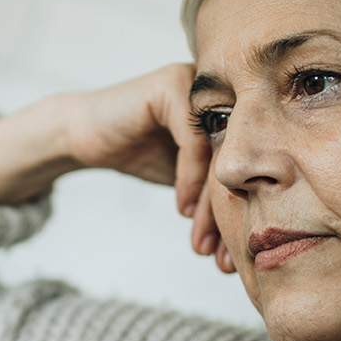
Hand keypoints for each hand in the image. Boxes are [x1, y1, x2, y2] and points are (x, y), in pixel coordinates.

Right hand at [58, 66, 235, 274]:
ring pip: (217, 154)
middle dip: (225, 215)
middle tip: (219, 255)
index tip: (229, 254)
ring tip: (200, 240)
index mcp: (231, 109)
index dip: (237, 212)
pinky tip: (181, 207)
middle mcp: (219, 93)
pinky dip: (190, 180)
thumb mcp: (187, 176)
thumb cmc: (136, 151)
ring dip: (208, 205)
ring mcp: (197, 86)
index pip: (244, 166)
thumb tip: (257, 227)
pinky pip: (194, 142)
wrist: (84, 135)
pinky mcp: (173, 87)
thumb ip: (218, 187)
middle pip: (234, 161)